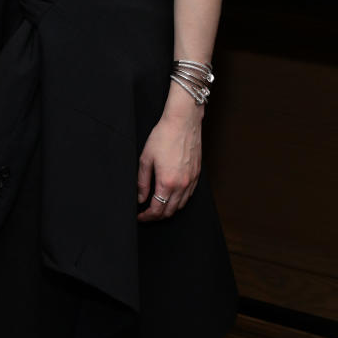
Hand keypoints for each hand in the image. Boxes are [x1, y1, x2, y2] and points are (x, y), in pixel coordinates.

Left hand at [136, 102, 200, 220]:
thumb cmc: (163, 136)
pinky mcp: (197, 174)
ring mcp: (192, 180)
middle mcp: (182, 184)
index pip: (157, 209)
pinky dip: (179, 201)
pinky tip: (171, 196)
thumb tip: (140, 198)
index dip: (147, 216)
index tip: (140, 216)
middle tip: (147, 214)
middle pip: (169, 211)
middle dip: (157, 216)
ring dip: (168, 210)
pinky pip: (189, 195)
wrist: (183, 122)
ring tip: (158, 207)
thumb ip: (142, 182)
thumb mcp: (146, 159)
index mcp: (167, 182)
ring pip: (180, 205)